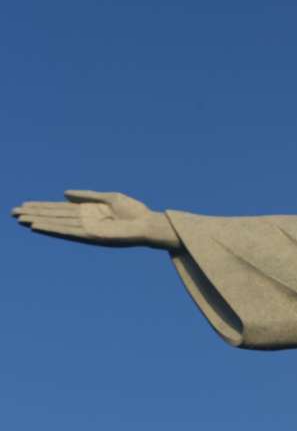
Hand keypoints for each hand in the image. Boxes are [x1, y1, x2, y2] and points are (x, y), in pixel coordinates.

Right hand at [11, 190, 180, 249]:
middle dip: (35, 213)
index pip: (60, 209)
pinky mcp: (91, 236)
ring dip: (38, 221)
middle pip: (54, 216)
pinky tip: (38, 226)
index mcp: (88, 212)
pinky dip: (53, 229)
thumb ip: (87, 196)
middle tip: (12, 212)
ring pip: (57, 224)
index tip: (24, 204)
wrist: (149, 224)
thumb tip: (64, 194)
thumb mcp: (109, 198)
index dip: (42, 207)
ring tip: (20, 219)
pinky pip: (68, 232)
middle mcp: (84, 221)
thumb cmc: (135, 212)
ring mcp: (87, 229)